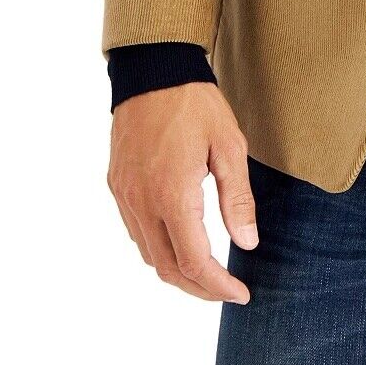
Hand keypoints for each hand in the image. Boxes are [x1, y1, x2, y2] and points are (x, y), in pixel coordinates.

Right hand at [107, 82, 257, 302]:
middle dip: (199, 288)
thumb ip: (237, 198)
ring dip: (178, 272)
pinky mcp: (118, 187)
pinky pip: (137, 233)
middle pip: (168, 269)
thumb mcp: (229, 146)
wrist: (153, 71)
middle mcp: (143, 203)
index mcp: (173, 195)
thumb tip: (247, 241)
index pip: (195, 261)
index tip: (241, 293)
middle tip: (228, 291)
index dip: (218, 286)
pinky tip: (181, 243)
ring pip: (149, 255)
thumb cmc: (195, 104)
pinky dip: (159, 250)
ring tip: (208, 273)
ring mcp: (125, 197)